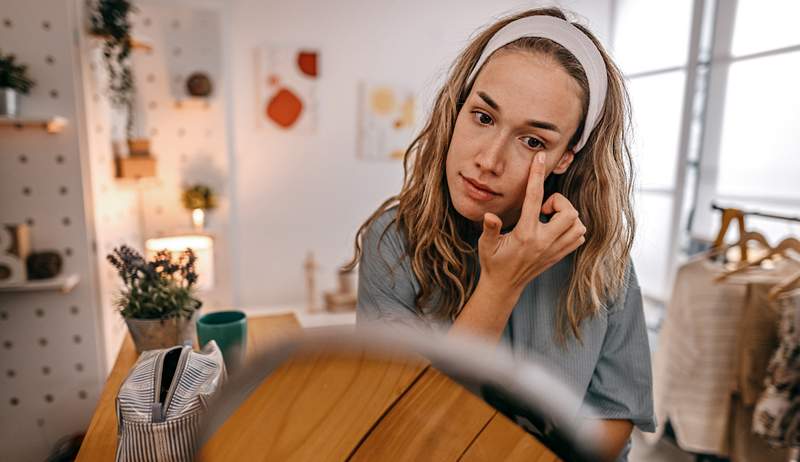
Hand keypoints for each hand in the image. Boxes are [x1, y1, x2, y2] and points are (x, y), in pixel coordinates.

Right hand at [478, 152, 585, 295]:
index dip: (536, 175)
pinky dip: (573, 228)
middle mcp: (543, 242)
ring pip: (577, 225)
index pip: (534, 198)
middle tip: (544, 208)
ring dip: (567, 216)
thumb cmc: (493, 262)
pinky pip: (579, 236)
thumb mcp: (486, 245)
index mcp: (524, 234)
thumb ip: (490, 229)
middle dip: (559, 203)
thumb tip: (490, 215)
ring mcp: (554, 250)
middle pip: (569, 212)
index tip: (539, 158)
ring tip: (550, 219)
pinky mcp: (560, 255)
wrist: (504, 286)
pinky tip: (557, 228)